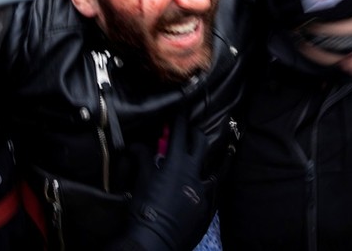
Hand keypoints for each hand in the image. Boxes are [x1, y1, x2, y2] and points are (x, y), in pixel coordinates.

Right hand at [119, 113, 214, 249]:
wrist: (154, 240)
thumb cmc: (144, 208)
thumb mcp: (141, 180)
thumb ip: (142, 159)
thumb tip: (136, 146)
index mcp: (177, 163)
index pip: (179, 135)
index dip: (179, 122)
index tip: (179, 114)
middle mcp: (194, 173)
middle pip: (200, 144)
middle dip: (195, 134)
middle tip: (189, 132)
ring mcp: (203, 190)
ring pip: (214, 166)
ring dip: (210, 158)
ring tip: (212, 153)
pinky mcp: (207, 206)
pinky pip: (213, 188)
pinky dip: (209, 182)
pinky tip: (209, 181)